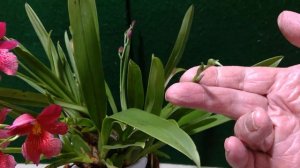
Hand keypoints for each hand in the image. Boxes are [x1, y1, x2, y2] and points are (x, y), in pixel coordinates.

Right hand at [166, 65, 299, 167]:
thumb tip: (281, 20)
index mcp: (283, 88)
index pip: (241, 80)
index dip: (214, 77)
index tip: (188, 76)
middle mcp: (273, 113)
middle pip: (229, 103)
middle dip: (200, 97)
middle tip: (173, 93)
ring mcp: (272, 141)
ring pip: (240, 132)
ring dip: (245, 126)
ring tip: (260, 120)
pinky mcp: (272, 166)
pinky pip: (246, 162)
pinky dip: (236, 155)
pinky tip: (234, 146)